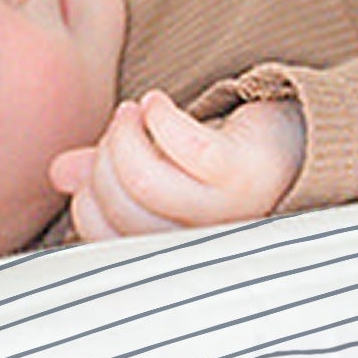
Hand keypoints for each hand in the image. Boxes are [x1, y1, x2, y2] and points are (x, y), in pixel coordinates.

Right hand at [52, 94, 306, 244]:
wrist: (296, 135)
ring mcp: (226, 212)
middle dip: (104, 158)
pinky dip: (159, 118)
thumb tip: (61, 173)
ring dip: (126, 135)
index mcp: (174, 253)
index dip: (85, 194)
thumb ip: (107, 173)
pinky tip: (158, 104)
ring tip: (137, 111)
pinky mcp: (244, 174)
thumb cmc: (219, 157)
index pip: (100, 237)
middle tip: (122, 126)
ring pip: (141, 182)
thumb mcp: (156, 166)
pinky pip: (183, 148)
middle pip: (117, 208)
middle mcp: (200, 243)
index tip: (99, 157)